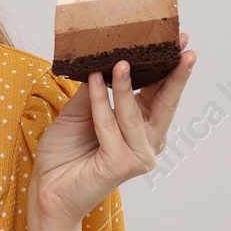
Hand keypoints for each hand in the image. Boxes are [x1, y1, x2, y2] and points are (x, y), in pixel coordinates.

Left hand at [30, 32, 195, 227]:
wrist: (46, 189)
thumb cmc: (64, 154)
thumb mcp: (79, 112)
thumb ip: (95, 91)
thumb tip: (104, 58)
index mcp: (141, 129)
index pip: (160, 94)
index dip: (170, 69)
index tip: (179, 41)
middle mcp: (146, 143)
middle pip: (165, 104)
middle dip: (174, 74)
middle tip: (183, 48)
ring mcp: (136, 156)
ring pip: (133, 113)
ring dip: (127, 85)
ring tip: (121, 60)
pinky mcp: (120, 164)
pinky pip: (110, 124)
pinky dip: (101, 102)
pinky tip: (95, 80)